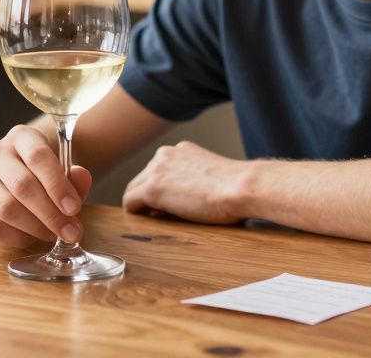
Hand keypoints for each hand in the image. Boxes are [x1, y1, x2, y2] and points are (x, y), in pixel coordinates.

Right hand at [0, 125, 92, 247]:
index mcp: (21, 136)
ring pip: (6, 208)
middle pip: (22, 185)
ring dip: (35, 227)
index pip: (37, 156)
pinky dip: (16, 237)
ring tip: (53, 234)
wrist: (22, 175)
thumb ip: (76, 176)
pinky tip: (31, 237)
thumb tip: (80, 177)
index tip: (74, 208)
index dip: (57, 185)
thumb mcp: (65, 170)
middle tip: (70, 231)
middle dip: (50, 213)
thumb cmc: (46, 173)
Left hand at [122, 141, 249, 224]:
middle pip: (143, 179)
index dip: (164, 190)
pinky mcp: (152, 189)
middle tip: (168, 213)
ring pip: (135, 190)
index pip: (159, 170)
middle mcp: (165, 154)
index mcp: (181, 150)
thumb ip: (193, 178)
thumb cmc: (236, 187)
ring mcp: (156, 170)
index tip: (175, 203)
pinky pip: (130, 203)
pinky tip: (150, 221)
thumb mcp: (211, 174)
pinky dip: (136, 213)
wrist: (241, 187)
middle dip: (151, 197)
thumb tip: (180, 197)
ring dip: (144, 205)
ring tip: (164, 217)